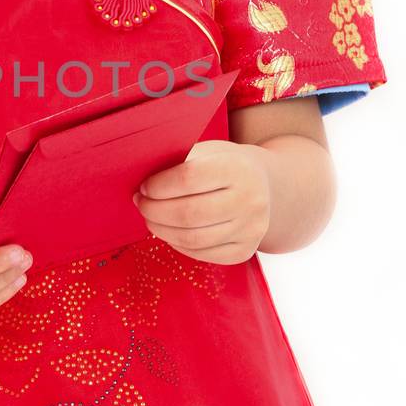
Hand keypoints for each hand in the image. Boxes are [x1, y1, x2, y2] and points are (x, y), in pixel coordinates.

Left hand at [132, 139, 270, 264]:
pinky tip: (170, 232)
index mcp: (238, 168)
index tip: (144, 186)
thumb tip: (140, 175)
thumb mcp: (208, 152)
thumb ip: (179, 161)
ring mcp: (251, 229)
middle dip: (154, 211)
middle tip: (141, 204)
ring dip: (161, 230)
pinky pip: (202, 254)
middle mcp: (250, 200)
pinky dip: (178, 245)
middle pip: (188, 214)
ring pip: (192, 239)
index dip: (158, 185)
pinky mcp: (245, 251)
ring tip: (150, 219)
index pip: (188, 178)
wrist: (266, 186)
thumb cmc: (224, 165)